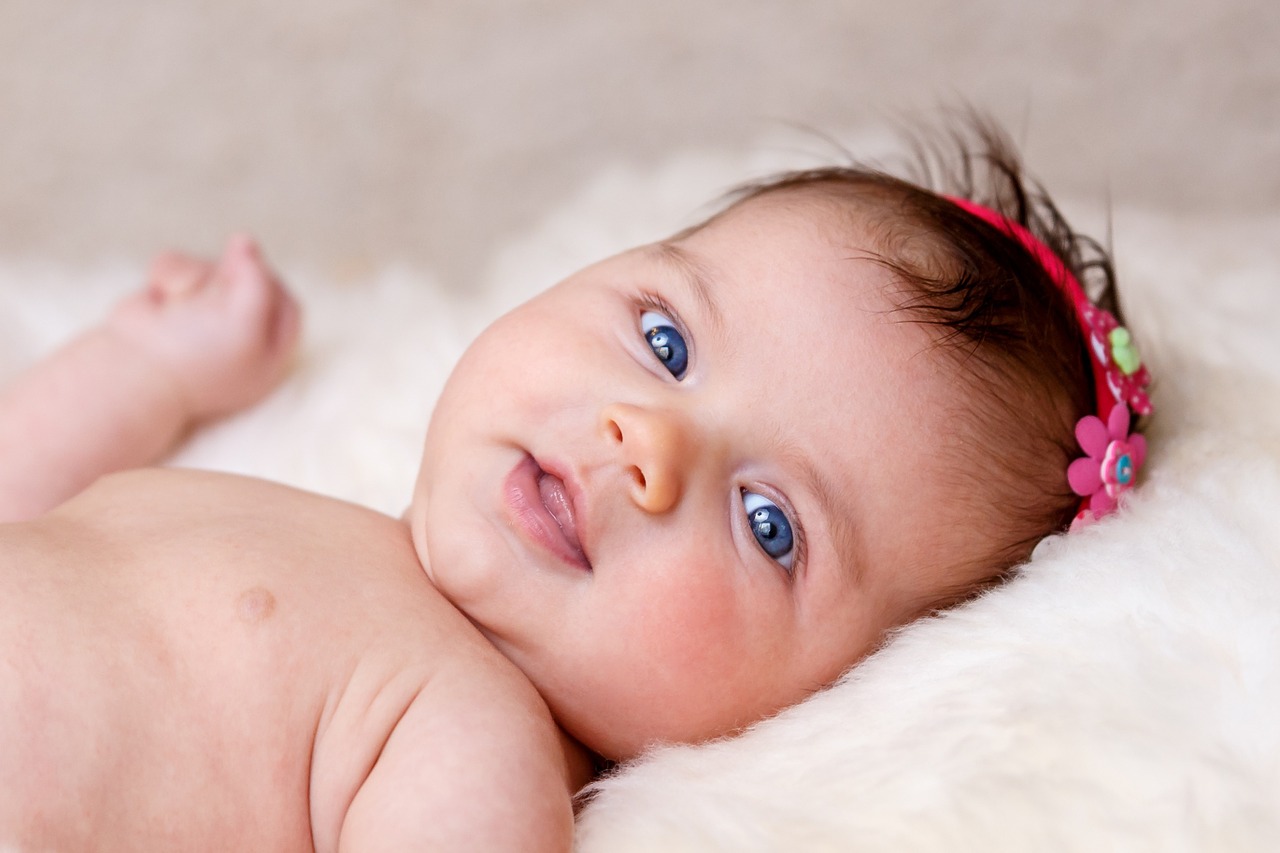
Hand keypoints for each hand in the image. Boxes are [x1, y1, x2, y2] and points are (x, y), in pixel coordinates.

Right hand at [107, 235, 301, 422]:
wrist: (130, 373)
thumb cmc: (194, 357)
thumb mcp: (244, 325)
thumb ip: (257, 281)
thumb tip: (245, 240)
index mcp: (267, 354)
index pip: (286, 306)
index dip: (270, 290)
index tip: (246, 289)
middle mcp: (239, 336)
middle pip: (252, 280)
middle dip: (229, 281)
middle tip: (209, 300)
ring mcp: (203, 318)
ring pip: (213, 267)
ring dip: (195, 278)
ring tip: (178, 305)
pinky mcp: (170, 303)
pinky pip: (180, 267)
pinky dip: (168, 275)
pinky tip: (159, 299)